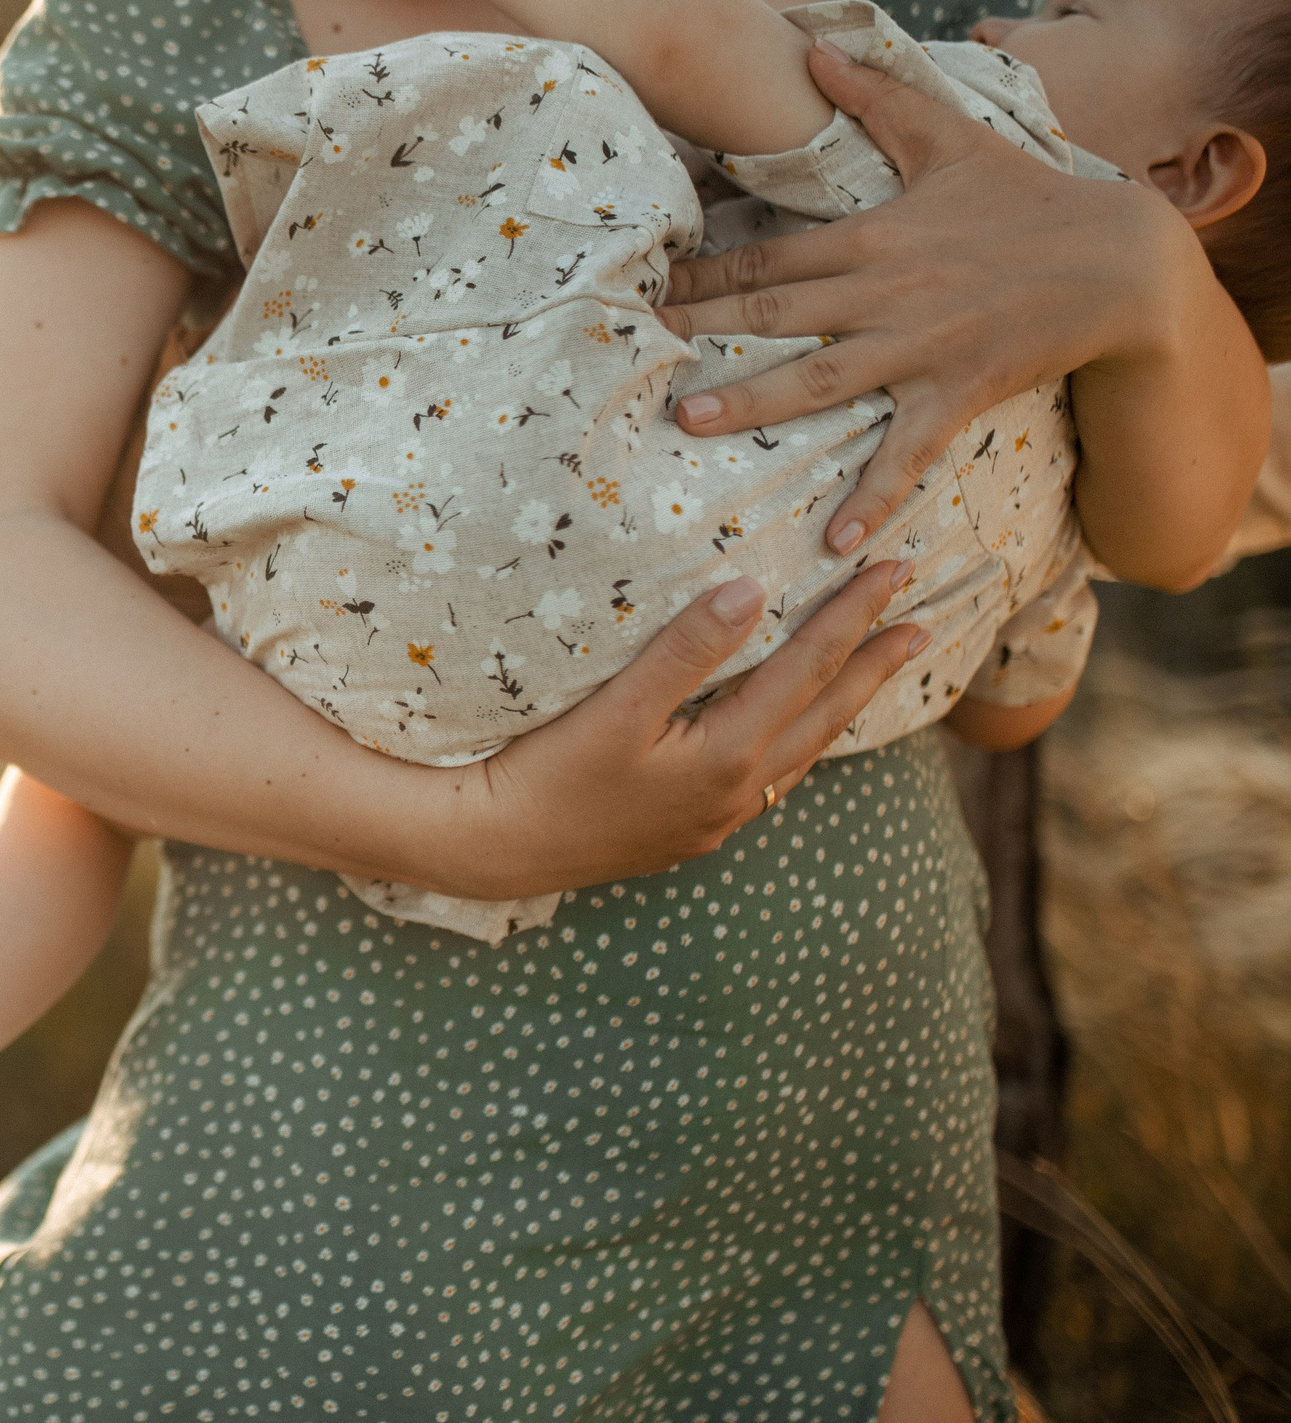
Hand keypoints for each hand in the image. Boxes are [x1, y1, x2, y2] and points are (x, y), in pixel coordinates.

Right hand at [457, 560, 924, 895]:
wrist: (498, 850)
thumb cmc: (547, 774)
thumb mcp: (614, 708)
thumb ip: (685, 650)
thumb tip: (750, 590)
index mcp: (728, 755)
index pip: (807, 669)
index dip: (853, 617)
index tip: (893, 572)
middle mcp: (739, 793)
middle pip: (826, 715)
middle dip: (876, 664)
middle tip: (924, 621)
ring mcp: (719, 819)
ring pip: (806, 753)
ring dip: (845, 706)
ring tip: (876, 673)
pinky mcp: (693, 832)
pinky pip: (773, 779)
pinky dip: (802, 743)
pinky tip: (795, 734)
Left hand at [658, 40, 1191, 555]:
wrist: (1119, 258)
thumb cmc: (1025, 197)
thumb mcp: (952, 136)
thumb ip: (877, 98)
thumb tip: (815, 49)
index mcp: (873, 237)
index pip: (766, 258)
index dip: (699, 274)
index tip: (640, 286)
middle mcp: (886, 293)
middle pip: (774, 316)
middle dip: (698, 332)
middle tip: (624, 349)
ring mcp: (921, 347)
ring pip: (821, 380)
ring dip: (755, 405)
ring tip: (688, 422)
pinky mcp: (960, 392)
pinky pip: (909, 450)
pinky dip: (875, 493)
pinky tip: (837, 540)